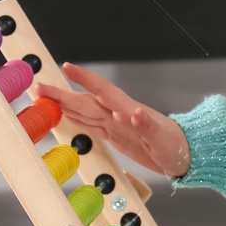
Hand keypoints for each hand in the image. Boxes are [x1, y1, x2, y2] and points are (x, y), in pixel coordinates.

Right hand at [30, 62, 191, 178]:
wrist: (186, 157)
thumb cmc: (177, 147)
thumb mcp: (163, 139)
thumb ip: (147, 125)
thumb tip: (134, 112)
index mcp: (130, 111)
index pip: (103, 91)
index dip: (85, 79)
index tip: (67, 68)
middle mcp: (120, 115)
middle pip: (87, 101)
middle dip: (63, 94)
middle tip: (39, 87)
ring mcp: (117, 125)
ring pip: (86, 111)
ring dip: (66, 104)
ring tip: (45, 98)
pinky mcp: (117, 136)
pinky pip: (92, 125)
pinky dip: (77, 119)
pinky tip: (68, 115)